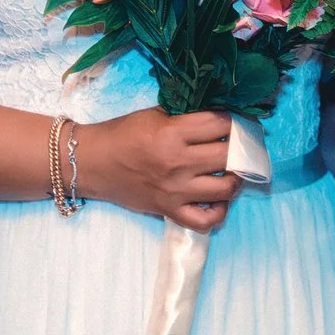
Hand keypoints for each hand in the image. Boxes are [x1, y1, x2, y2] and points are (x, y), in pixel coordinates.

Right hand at [83, 110, 239, 230]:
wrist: (92, 163)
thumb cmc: (122, 134)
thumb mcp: (155, 114)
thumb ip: (186, 116)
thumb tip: (219, 117)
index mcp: (173, 133)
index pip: (220, 124)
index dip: (235, 121)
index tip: (238, 122)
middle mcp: (178, 163)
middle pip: (229, 155)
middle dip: (241, 148)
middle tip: (241, 145)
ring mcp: (176, 191)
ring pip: (226, 188)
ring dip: (235, 178)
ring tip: (232, 171)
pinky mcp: (170, 210)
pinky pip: (206, 220)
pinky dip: (219, 212)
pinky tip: (218, 199)